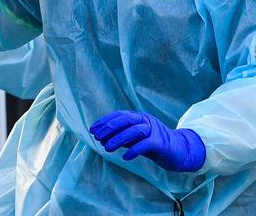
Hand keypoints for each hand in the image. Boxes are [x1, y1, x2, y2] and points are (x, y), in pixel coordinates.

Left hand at [89, 110, 205, 171]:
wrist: (179, 152)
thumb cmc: (154, 145)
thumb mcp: (135, 139)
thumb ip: (122, 136)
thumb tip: (102, 137)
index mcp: (139, 117)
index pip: (119, 115)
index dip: (105, 121)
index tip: (93, 130)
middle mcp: (146, 121)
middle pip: (126, 119)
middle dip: (109, 128)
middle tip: (98, 138)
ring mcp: (155, 130)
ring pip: (134, 130)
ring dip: (118, 139)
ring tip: (107, 148)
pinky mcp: (161, 142)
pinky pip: (146, 143)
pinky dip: (134, 149)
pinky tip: (125, 156)